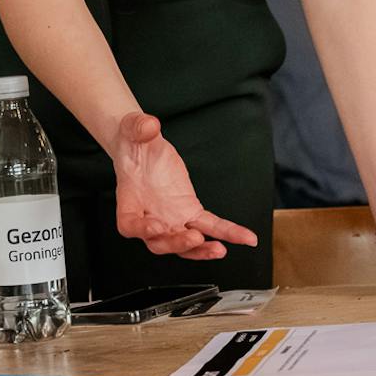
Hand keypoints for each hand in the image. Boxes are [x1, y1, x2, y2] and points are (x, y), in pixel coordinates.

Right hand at [111, 112, 257, 259]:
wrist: (143, 147)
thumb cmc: (133, 143)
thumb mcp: (133, 130)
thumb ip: (139, 127)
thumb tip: (150, 125)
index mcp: (130, 202)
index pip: (129, 225)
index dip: (142, 230)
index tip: (154, 226)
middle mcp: (149, 217)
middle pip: (159, 242)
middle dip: (177, 243)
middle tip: (193, 238)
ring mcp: (171, 219)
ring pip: (185, 243)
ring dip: (201, 250)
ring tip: (219, 249)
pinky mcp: (190, 212)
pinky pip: (210, 227)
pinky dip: (228, 233)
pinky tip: (246, 238)